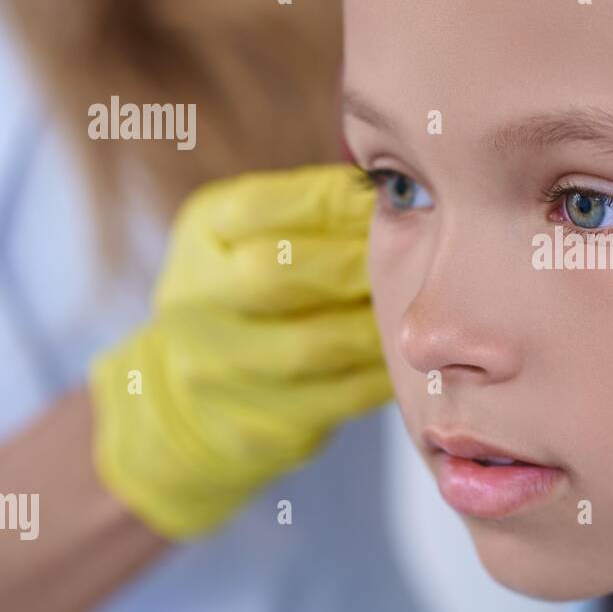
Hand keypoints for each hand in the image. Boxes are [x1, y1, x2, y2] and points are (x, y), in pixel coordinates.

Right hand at [89, 164, 391, 537]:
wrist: (191, 396)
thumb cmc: (253, 290)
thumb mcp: (259, 232)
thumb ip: (317, 209)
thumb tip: (401, 186)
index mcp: (200, 237)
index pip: (258, 208)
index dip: (332, 201)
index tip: (390, 197)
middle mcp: (193, 302)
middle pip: (276, 274)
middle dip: (356, 262)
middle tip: (416, 255)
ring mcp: (219, 370)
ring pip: (313, 345)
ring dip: (377, 320)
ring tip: (421, 305)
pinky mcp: (256, 425)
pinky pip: (339, 396)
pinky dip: (384, 371)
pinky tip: (414, 354)